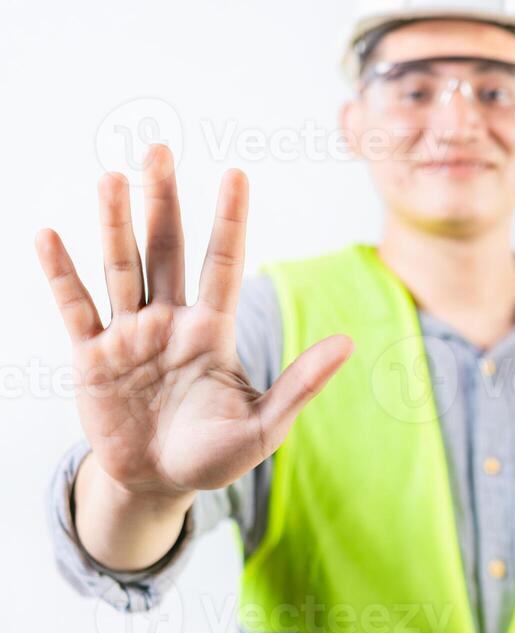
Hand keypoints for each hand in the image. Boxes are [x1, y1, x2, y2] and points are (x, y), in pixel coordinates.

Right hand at [35, 144, 353, 500]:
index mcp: (212, 332)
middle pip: (167, 250)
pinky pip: (76, 308)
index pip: (224, 264)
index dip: (230, 220)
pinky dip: (61, 274)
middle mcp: (171, 321)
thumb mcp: (263, 425)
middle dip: (163, 202)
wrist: (159, 482)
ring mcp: (130, 335)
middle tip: (159, 150)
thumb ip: (300, 384)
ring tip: (112, 178)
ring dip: (115, 225)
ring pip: (122, 268)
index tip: (236, 173)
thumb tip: (348, 344)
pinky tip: (47, 237)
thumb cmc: (214, 454)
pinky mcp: (93, 357)